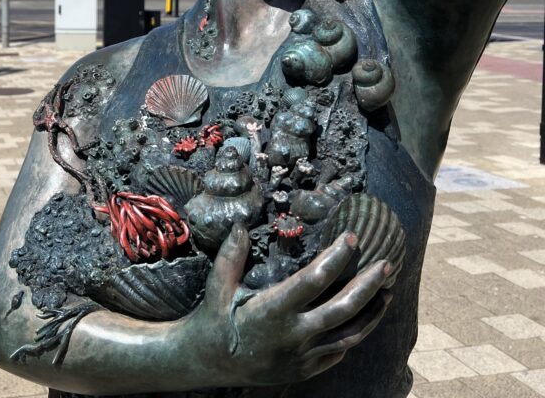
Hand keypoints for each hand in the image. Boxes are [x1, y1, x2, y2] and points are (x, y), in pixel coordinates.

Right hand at [178, 224, 392, 386]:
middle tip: (386, 264)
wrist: (209, 363)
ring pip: (349, 334)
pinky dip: (353, 335)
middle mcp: (293, 335)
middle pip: (343, 308)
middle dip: (368, 284)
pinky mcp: (305, 370)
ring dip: (372, 313)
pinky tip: (362, 320)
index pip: (313, 280)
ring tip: (388, 293)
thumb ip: (230, 257)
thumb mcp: (217, 287)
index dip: (335, 258)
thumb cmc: (214, 320)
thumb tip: (240, 226)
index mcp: (272, 311)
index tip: (351, 239)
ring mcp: (303, 356)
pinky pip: (337, 352)